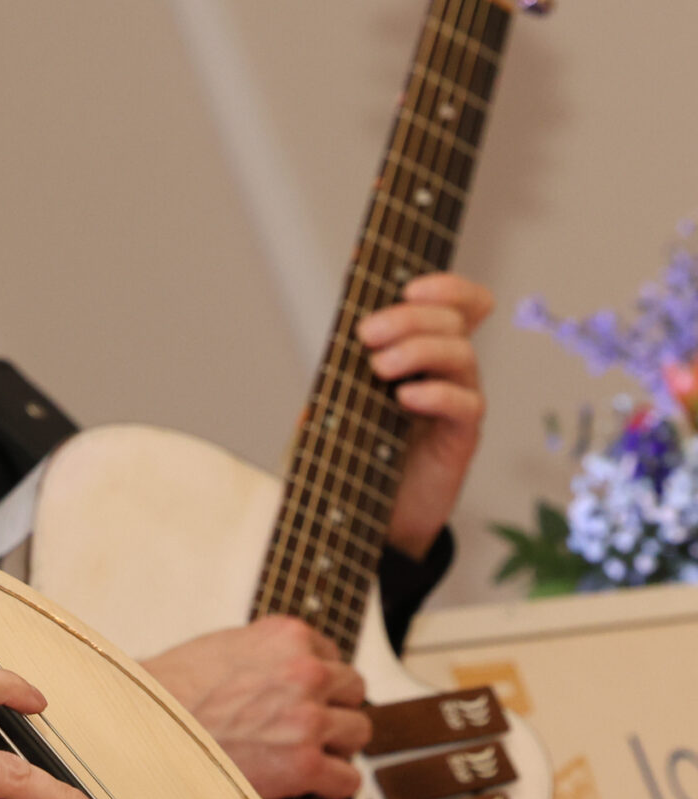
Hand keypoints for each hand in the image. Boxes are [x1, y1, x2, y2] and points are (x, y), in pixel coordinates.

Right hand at [143, 618, 369, 798]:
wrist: (145, 727)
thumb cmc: (172, 691)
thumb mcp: (224, 647)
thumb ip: (267, 654)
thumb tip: (289, 671)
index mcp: (287, 636)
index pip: (332, 655)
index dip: (317, 680)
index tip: (301, 695)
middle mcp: (306, 671)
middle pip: (354, 690)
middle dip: (332, 707)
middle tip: (303, 725)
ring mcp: (309, 718)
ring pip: (358, 732)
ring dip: (335, 744)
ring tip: (300, 752)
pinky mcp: (306, 763)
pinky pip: (348, 779)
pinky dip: (331, 785)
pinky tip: (306, 782)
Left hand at [355, 272, 493, 556]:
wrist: (376, 511)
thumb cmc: (363, 445)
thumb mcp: (344, 398)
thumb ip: (340, 369)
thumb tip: (333, 342)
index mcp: (425, 351)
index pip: (461, 306)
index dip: (448, 288)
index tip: (410, 287)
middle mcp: (448, 371)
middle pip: (453, 322)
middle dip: (410, 318)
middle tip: (368, 335)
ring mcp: (458, 401)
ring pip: (462, 355)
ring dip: (419, 350)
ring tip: (379, 367)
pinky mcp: (461, 437)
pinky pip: (466, 404)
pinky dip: (437, 394)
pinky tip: (405, 398)